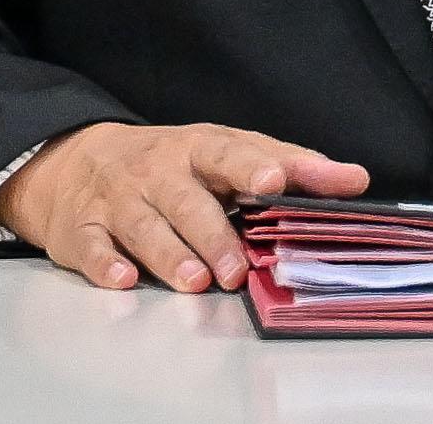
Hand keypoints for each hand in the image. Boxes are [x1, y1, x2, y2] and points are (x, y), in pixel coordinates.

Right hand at [0, 120, 371, 292]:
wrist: (77, 162)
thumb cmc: (172, 164)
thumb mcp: (226, 153)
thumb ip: (290, 167)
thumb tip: (355, 180)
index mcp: (197, 149)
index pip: (228, 152)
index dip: (251, 165)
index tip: (274, 181)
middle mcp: (157, 171)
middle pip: (186, 199)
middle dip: (212, 233)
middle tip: (237, 268)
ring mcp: (118, 200)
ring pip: (144, 226)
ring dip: (170, 255)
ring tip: (197, 282)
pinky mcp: (83, 229)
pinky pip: (94, 248)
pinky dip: (107, 265)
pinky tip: (125, 280)